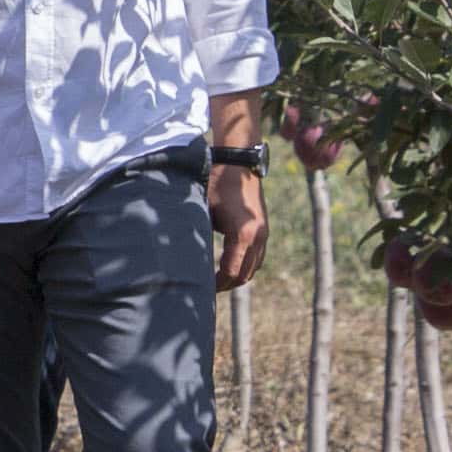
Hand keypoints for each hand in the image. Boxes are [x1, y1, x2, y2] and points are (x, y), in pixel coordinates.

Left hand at [209, 163, 264, 291]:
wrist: (239, 160)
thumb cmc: (216, 182)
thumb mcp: (203, 209)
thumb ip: (200, 234)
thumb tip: (187, 259)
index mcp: (242, 234)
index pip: (231, 272)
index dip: (217, 284)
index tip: (202, 290)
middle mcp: (258, 236)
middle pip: (244, 275)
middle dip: (226, 285)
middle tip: (206, 290)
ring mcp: (264, 233)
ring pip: (253, 267)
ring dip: (237, 277)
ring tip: (216, 281)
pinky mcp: (264, 229)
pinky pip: (257, 257)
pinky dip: (245, 265)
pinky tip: (228, 266)